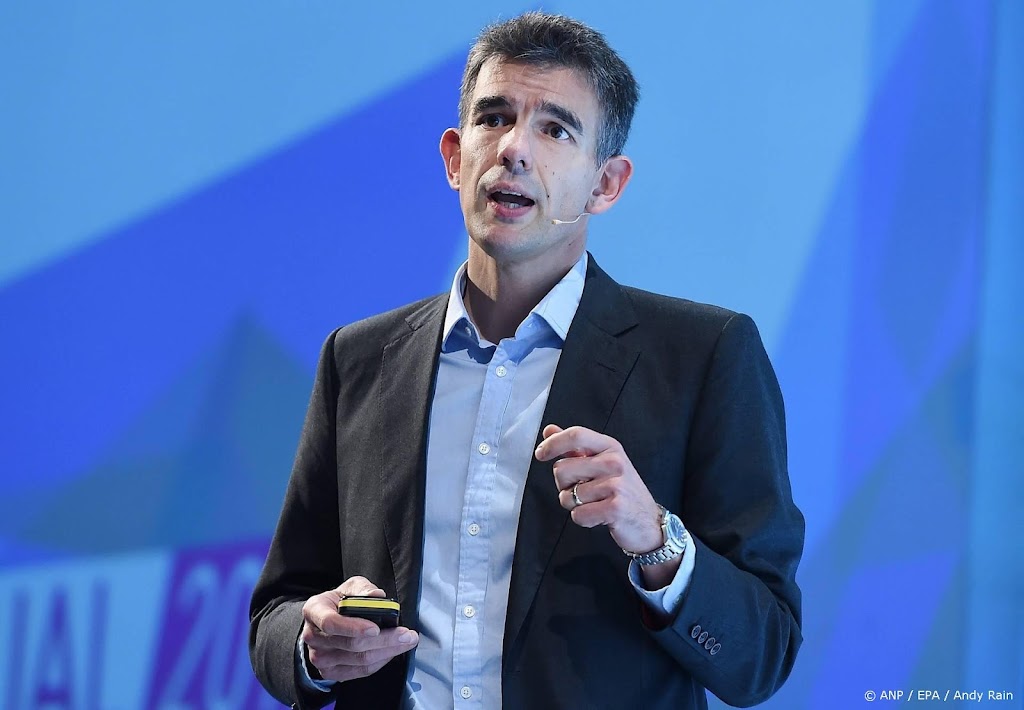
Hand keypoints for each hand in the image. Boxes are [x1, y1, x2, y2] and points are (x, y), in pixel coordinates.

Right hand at [300, 576, 418, 682]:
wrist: (325, 621)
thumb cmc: (339, 602)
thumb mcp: (350, 587)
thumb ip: (363, 588)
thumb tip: (376, 595)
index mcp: (314, 610)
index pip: (331, 622)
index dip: (354, 627)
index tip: (376, 628)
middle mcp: (313, 636)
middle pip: (352, 644)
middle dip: (385, 640)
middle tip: (406, 634)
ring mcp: (320, 657)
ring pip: (359, 660)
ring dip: (388, 651)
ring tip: (405, 642)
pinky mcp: (330, 672)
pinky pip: (361, 671)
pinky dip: (380, 662)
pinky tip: (391, 651)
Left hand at [535, 424, 662, 553]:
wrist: (649, 523)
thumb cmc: (621, 491)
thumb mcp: (602, 463)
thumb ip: (575, 447)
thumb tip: (549, 430)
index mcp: (610, 447)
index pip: (576, 435)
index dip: (553, 444)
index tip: (540, 454)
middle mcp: (615, 462)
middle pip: (562, 469)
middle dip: (563, 485)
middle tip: (582, 490)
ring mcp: (616, 485)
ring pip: (568, 495)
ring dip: (574, 505)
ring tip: (594, 504)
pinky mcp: (615, 508)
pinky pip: (578, 514)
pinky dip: (583, 519)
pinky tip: (599, 516)